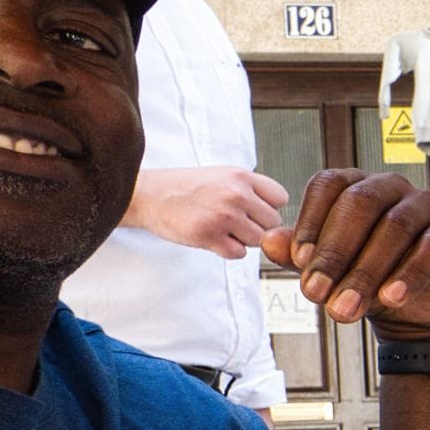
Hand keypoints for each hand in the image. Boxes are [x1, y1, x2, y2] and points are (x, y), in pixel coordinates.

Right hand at [124, 166, 288, 258]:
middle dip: (257, 226)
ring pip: (258, 241)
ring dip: (243, 240)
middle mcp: (236, 194)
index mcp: (241, 176)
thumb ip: (251, 190)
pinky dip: (228, 251)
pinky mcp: (210, 235)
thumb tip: (279, 217)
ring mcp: (224, 215)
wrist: (148, 195)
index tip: (252, 209)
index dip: (269, 208)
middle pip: (273, 223)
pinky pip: (239, 254)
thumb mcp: (222, 175)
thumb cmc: (186, 187)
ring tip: (222, 228)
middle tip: (234, 223)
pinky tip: (212, 238)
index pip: (281, 198)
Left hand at [260, 169, 429, 337]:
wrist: (415, 310)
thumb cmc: (368, 280)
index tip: (298, 263)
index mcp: (356, 185)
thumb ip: (298, 255)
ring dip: (367, 271)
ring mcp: (425, 205)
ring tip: (346, 309)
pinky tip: (392, 298)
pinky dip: (410, 274)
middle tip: (315, 294)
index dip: (311, 222)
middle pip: (361, 203)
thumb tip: (267, 242)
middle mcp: (391, 186)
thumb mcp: (328, 270)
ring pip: (395, 226)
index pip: (328, 185)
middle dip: (335, 252)